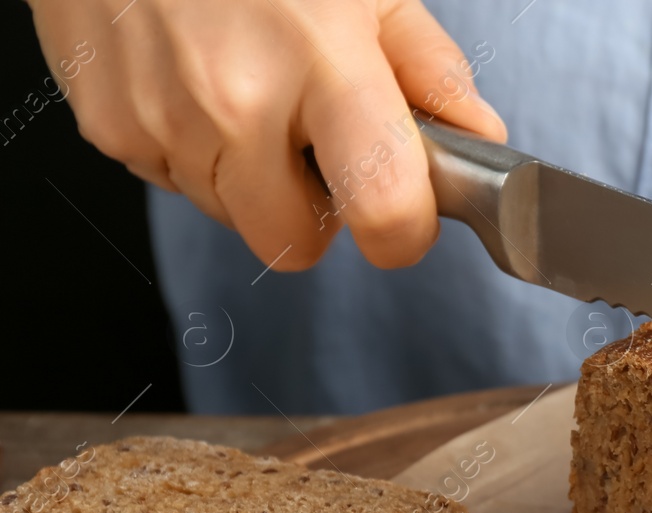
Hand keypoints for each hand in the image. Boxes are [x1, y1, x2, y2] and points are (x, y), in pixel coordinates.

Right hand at [27, 0, 506, 270]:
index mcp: (323, 65)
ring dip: (247, 177)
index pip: (383, 210)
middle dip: (311, 214)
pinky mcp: (109, 124)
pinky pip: (171, 180)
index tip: (405, 220)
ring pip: (228, 215)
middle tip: (314, 147)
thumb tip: (477, 137)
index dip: (404, 234)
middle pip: (290, 244)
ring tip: (249, 91)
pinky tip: (195, 82)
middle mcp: (237, 102)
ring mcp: (164, 119)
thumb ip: (430, 69)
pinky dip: (191, 147)